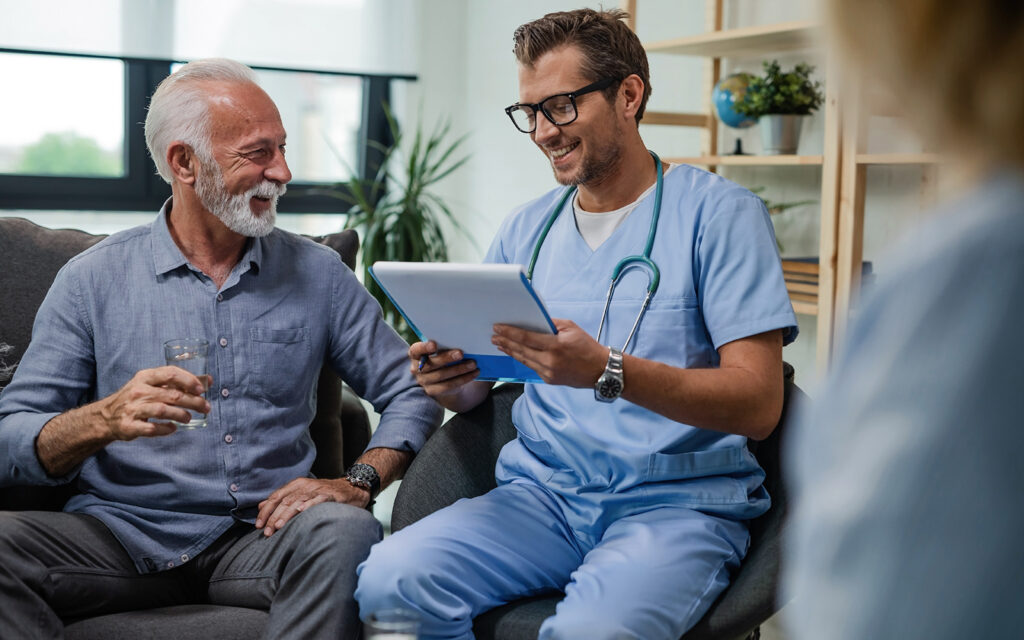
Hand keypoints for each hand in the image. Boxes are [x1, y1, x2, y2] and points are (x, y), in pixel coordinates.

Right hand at [98, 366, 210, 440]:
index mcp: (145, 377)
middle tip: (206, 407)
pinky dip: (166, 429)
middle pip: (172, 395)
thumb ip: (176, 382)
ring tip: (189, 418)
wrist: (106, 417)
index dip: (189, 380)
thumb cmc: (136, 398)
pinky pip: (152, 429)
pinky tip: (173, 428)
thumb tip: (208, 381)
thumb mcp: (150, 384)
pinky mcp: (129, 426)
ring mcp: (133, 409)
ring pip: (163, 410)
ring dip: (181, 415)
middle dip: (194, 401)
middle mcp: (138, 391)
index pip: (170, 373)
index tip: (202, 389)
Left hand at [255, 477, 368, 536]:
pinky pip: (317, 500)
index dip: (266, 511)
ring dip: (286, 515)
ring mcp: (317, 490)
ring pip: (298, 501)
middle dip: (274, 517)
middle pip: (285, 501)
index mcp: (296, 485)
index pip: (276, 497)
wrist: (351, 488)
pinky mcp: (330, 495)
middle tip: (267, 532)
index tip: (259, 525)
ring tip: (278, 526)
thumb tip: (261, 505)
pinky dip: (308, 506)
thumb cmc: (324, 494)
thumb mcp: (301, 494)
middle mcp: (305, 486)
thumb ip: (282, 499)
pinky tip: (301, 512)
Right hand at [408, 340, 478, 399]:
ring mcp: (424, 381)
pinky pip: (449, 385)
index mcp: (416, 355)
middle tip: (461, 353)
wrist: (443, 376)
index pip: (415, 350)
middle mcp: (416, 369)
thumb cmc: (442, 355)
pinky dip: (463, 379)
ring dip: (459, 369)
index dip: (424, 348)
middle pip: (431, 365)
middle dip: (446, 358)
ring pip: (441, 376)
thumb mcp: (441, 349)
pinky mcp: (433, 391)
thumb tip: (461, 341)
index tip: (434, 344)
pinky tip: (474, 373)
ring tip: (473, 364)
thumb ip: (445, 346)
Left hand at [492, 318, 607, 386]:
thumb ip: (551, 324)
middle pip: (521, 350)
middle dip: (505, 342)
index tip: (498, 328)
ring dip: (511, 351)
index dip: (510, 332)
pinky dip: (523, 359)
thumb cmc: (587, 346)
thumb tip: (533, 321)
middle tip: (493, 337)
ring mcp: (548, 373)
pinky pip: (532, 367)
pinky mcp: (549, 380)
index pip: (526, 337)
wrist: (601, 370)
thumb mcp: (571, 327)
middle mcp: (550, 361)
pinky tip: (516, 354)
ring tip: (500, 345)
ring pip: (524, 360)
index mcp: (555, 345)